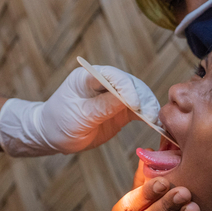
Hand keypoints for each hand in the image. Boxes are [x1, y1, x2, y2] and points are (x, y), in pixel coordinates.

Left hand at [0, 65, 152, 155]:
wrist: (52, 134)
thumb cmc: (59, 122)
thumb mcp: (79, 117)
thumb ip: (102, 108)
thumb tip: (127, 100)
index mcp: (87, 77)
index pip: (111, 76)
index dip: (125, 87)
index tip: (133, 104)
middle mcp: (103, 82)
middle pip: (130, 84)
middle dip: (143, 98)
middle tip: (152, 115)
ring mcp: (114, 95)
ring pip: (138, 96)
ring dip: (149, 107)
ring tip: (159, 121)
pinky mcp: (121, 110)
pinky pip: (139, 111)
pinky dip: (149, 117)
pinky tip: (159, 125)